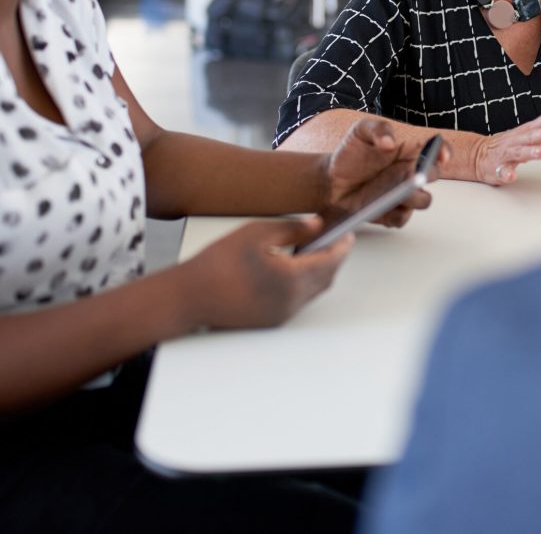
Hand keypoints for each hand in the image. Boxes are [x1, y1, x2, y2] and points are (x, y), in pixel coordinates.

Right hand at [182, 217, 351, 328]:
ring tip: (314, 250)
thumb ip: (294, 228)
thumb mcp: (257, 233)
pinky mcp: (270, 320)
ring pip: (313, 291)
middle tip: (335, 239)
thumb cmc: (218, 264)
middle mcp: (291, 301)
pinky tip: (294, 268)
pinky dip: (304, 283)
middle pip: (326, 278)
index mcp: (291, 279)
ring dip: (319, 271)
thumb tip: (317, 226)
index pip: (330, 261)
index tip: (348, 233)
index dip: (342, 245)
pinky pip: (297, 300)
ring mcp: (281, 314)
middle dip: (333, 258)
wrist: (188, 298)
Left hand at [325, 119, 443, 226]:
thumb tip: (390, 142)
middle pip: (433, 175)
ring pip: (423, 200)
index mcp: (409, 150)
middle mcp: (411, 172)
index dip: (444, 151)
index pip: (436, 148)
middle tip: (412, 174)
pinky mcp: (393, 213)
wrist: (331, 181)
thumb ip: (377, 129)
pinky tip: (379, 207)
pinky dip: (393, 214)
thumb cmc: (350, 154)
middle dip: (426, 175)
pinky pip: (402, 218)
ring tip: (397, 192)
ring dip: (414, 197)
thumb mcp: (360, 132)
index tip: (441, 155)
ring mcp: (404, 194)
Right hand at [472, 104, 540, 184]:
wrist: (479, 154)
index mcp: (529, 130)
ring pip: (520, 151)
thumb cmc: (511, 143)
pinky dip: (507, 173)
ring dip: (530, 152)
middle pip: (534, 134)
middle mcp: (518, 139)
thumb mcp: (533, 133)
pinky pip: (502, 171)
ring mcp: (507, 153)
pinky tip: (511, 176)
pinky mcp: (497, 167)